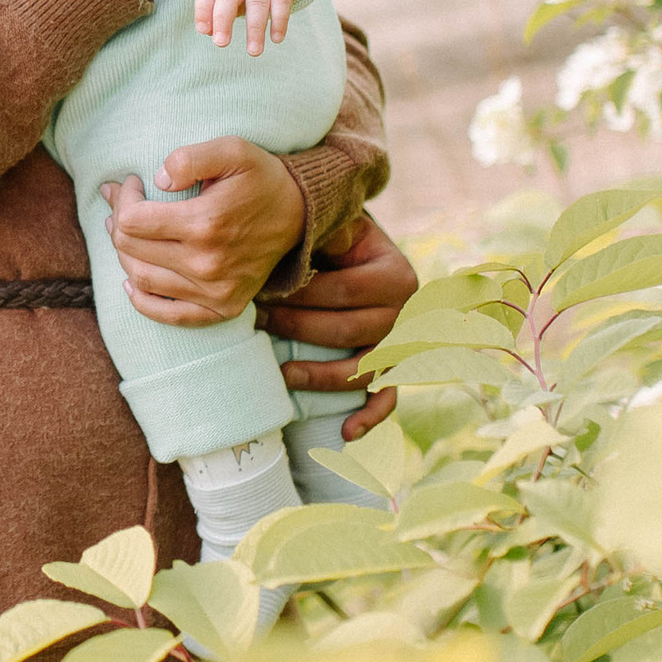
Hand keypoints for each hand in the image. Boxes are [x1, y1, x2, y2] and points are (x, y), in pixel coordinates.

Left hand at [100, 135, 304, 324]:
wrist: (300, 216)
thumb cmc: (260, 179)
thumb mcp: (233, 151)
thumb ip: (191, 158)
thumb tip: (158, 180)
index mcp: (205, 224)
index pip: (132, 220)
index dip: (123, 199)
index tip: (132, 184)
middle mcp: (207, 264)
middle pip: (131, 249)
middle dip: (117, 222)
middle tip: (124, 204)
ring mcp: (215, 291)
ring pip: (141, 279)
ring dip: (124, 254)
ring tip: (127, 233)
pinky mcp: (222, 308)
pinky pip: (169, 315)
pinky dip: (142, 301)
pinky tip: (132, 281)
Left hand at [192, 0, 302, 54]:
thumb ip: (214, 8)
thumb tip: (209, 32)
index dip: (203, 10)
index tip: (204, 31)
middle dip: (223, 20)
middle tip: (220, 43)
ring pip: (258, 2)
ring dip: (255, 29)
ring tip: (254, 52)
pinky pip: (282, 3)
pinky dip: (280, 22)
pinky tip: (276, 39)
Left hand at [261, 213, 414, 436]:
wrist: (365, 253)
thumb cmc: (341, 243)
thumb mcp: (339, 229)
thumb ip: (324, 236)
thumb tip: (290, 250)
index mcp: (396, 276)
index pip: (340, 291)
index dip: (296, 294)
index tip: (257, 293)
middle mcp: (406, 314)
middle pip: (344, 330)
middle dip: (294, 328)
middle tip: (255, 322)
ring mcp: (402, 347)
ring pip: (359, 369)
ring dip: (317, 375)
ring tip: (280, 372)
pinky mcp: (395, 371)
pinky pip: (387, 399)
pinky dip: (369, 418)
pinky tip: (345, 432)